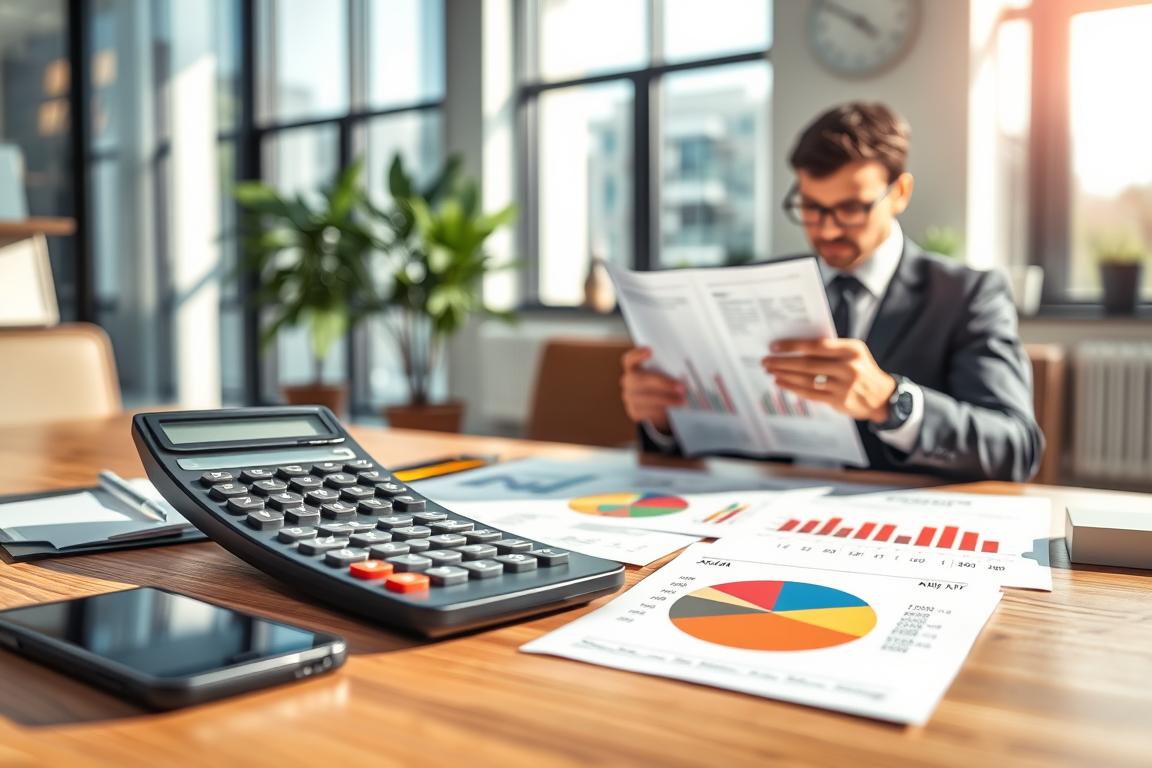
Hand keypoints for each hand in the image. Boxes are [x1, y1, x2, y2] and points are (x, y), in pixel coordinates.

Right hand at [620, 347, 684, 433]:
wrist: (656, 408)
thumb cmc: (661, 386)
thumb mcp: (664, 375)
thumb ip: (669, 372)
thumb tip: (684, 375)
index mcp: (634, 368)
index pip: (629, 359)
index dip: (637, 354)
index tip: (650, 351)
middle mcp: (628, 382)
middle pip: (641, 380)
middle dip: (663, 383)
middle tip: (681, 387)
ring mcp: (629, 397)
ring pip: (647, 398)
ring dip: (667, 400)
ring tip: (682, 400)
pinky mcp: (634, 412)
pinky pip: (648, 411)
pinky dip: (662, 410)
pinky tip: (672, 409)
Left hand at [763, 338, 895, 422]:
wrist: (882, 396)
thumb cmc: (861, 369)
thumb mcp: (853, 353)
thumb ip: (830, 349)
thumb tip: (796, 347)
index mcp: (851, 350)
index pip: (817, 345)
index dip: (793, 345)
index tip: (774, 346)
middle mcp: (849, 367)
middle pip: (808, 364)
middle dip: (783, 362)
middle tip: (766, 361)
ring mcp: (844, 386)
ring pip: (807, 380)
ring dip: (785, 375)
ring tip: (770, 371)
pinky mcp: (839, 401)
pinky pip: (810, 394)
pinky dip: (793, 388)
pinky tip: (781, 383)